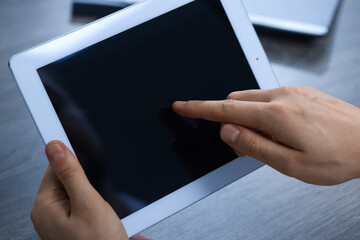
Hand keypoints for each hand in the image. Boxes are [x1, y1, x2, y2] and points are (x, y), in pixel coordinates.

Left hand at [31, 141, 128, 239]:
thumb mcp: (88, 203)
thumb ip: (71, 174)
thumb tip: (54, 148)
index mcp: (45, 206)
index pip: (55, 167)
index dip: (74, 161)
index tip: (86, 156)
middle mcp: (47, 214)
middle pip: (66, 180)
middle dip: (86, 184)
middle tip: (95, 201)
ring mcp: (57, 221)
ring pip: (76, 192)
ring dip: (91, 197)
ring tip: (98, 214)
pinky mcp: (69, 225)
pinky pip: (79, 204)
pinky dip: (91, 206)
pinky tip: (98, 218)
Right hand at [173, 86, 359, 184]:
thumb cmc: (337, 157)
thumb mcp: (290, 164)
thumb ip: (253, 146)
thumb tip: (226, 132)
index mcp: (275, 115)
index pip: (225, 109)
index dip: (199, 108)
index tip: (183, 106)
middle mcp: (282, 97)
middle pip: (235, 101)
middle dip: (228, 120)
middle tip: (241, 145)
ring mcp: (292, 92)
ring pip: (251, 99)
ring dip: (246, 118)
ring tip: (266, 142)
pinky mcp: (300, 93)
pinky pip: (268, 98)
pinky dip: (261, 113)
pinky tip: (278, 130)